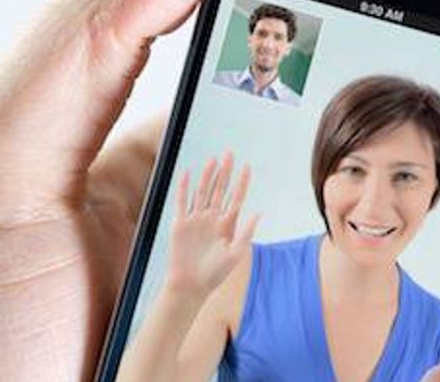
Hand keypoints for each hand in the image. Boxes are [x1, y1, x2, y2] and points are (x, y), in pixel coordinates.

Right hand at [166, 154, 258, 295]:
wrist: (191, 284)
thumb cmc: (215, 273)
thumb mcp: (236, 253)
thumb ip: (246, 232)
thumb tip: (258, 212)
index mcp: (227, 224)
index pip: (236, 197)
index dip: (242, 182)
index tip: (247, 166)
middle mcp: (212, 217)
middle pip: (220, 189)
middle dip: (225, 172)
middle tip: (230, 154)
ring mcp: (196, 219)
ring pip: (202, 191)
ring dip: (207, 176)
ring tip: (213, 160)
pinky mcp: (181, 223)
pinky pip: (182, 201)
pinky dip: (184, 187)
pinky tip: (187, 173)